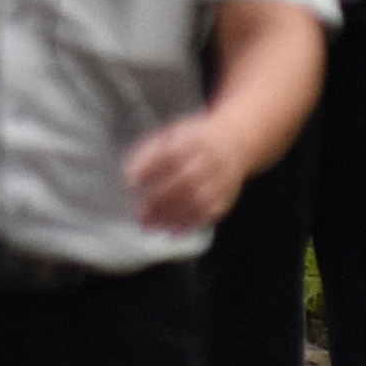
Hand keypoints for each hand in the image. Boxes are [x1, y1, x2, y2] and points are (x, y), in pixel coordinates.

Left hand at [120, 108, 248, 232]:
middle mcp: (210, 161)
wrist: (236, 145)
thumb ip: (152, 150)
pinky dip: (189, 225)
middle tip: (139, 213)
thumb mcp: (174, 134)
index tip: (130, 180)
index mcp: (194, 141)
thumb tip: (129, 172)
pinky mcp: (226, 198)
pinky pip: (209, 215)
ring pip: (198, 201)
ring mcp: (221, 181)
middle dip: (160, 199)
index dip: (150, 167)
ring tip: (149, 226)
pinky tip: (170, 232)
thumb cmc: (195, 141)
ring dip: (172, 216)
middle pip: (186, 181)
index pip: (170, 154)